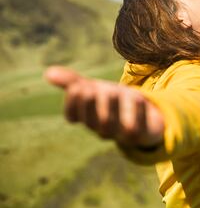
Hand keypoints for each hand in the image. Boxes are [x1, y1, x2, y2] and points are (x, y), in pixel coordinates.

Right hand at [44, 66, 163, 147]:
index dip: (72, 102)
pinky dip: (137, 113)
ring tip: (112, 91)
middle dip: (90, 104)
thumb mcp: (93, 89)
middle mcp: (101, 128)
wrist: (144, 116)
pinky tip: (138, 97)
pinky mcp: (141, 134)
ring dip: (111, 107)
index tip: (77, 87)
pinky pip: (136, 129)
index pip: (72, 115)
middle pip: (92, 121)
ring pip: (112, 126)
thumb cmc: (112, 101)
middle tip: (92, 88)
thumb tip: (48, 72)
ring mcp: (120, 133)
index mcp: (87, 117)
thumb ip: (72, 82)